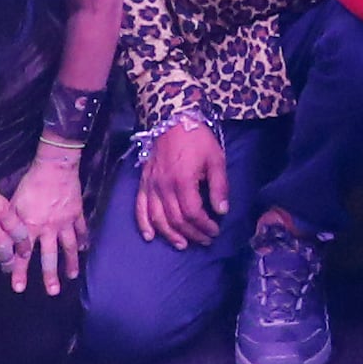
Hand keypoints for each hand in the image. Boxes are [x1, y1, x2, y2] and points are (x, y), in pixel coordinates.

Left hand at [7, 148, 90, 291]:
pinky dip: (83, 241)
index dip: (20, 272)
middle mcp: (49, 229)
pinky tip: (83, 250)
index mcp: (31, 227)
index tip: (19, 288)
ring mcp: (65, 223)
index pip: (23, 255)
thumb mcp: (13, 203)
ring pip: (69, 247)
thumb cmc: (30, 184)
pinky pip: (81, 230)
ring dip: (71, 263)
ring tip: (72, 276)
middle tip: (53, 292)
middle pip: (50, 257)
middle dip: (50, 276)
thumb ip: (10, 224)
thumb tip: (3, 240)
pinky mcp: (77, 214)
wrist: (55, 168)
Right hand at [133, 117, 229, 248]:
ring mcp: (151, 185)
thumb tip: (222, 210)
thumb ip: (219, 186)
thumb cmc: (197, 138)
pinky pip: (140, 207)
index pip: (192, 213)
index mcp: (183, 181)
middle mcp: (164, 187)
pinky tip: (150, 236)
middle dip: (192, 233)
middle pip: (176, 219)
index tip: (215, 231)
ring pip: (158, 218)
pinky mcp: (143, 182)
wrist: (173, 119)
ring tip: (183, 244)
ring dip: (170, 234)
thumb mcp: (216, 158)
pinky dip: (143, 224)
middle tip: (205, 240)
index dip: (204, 226)